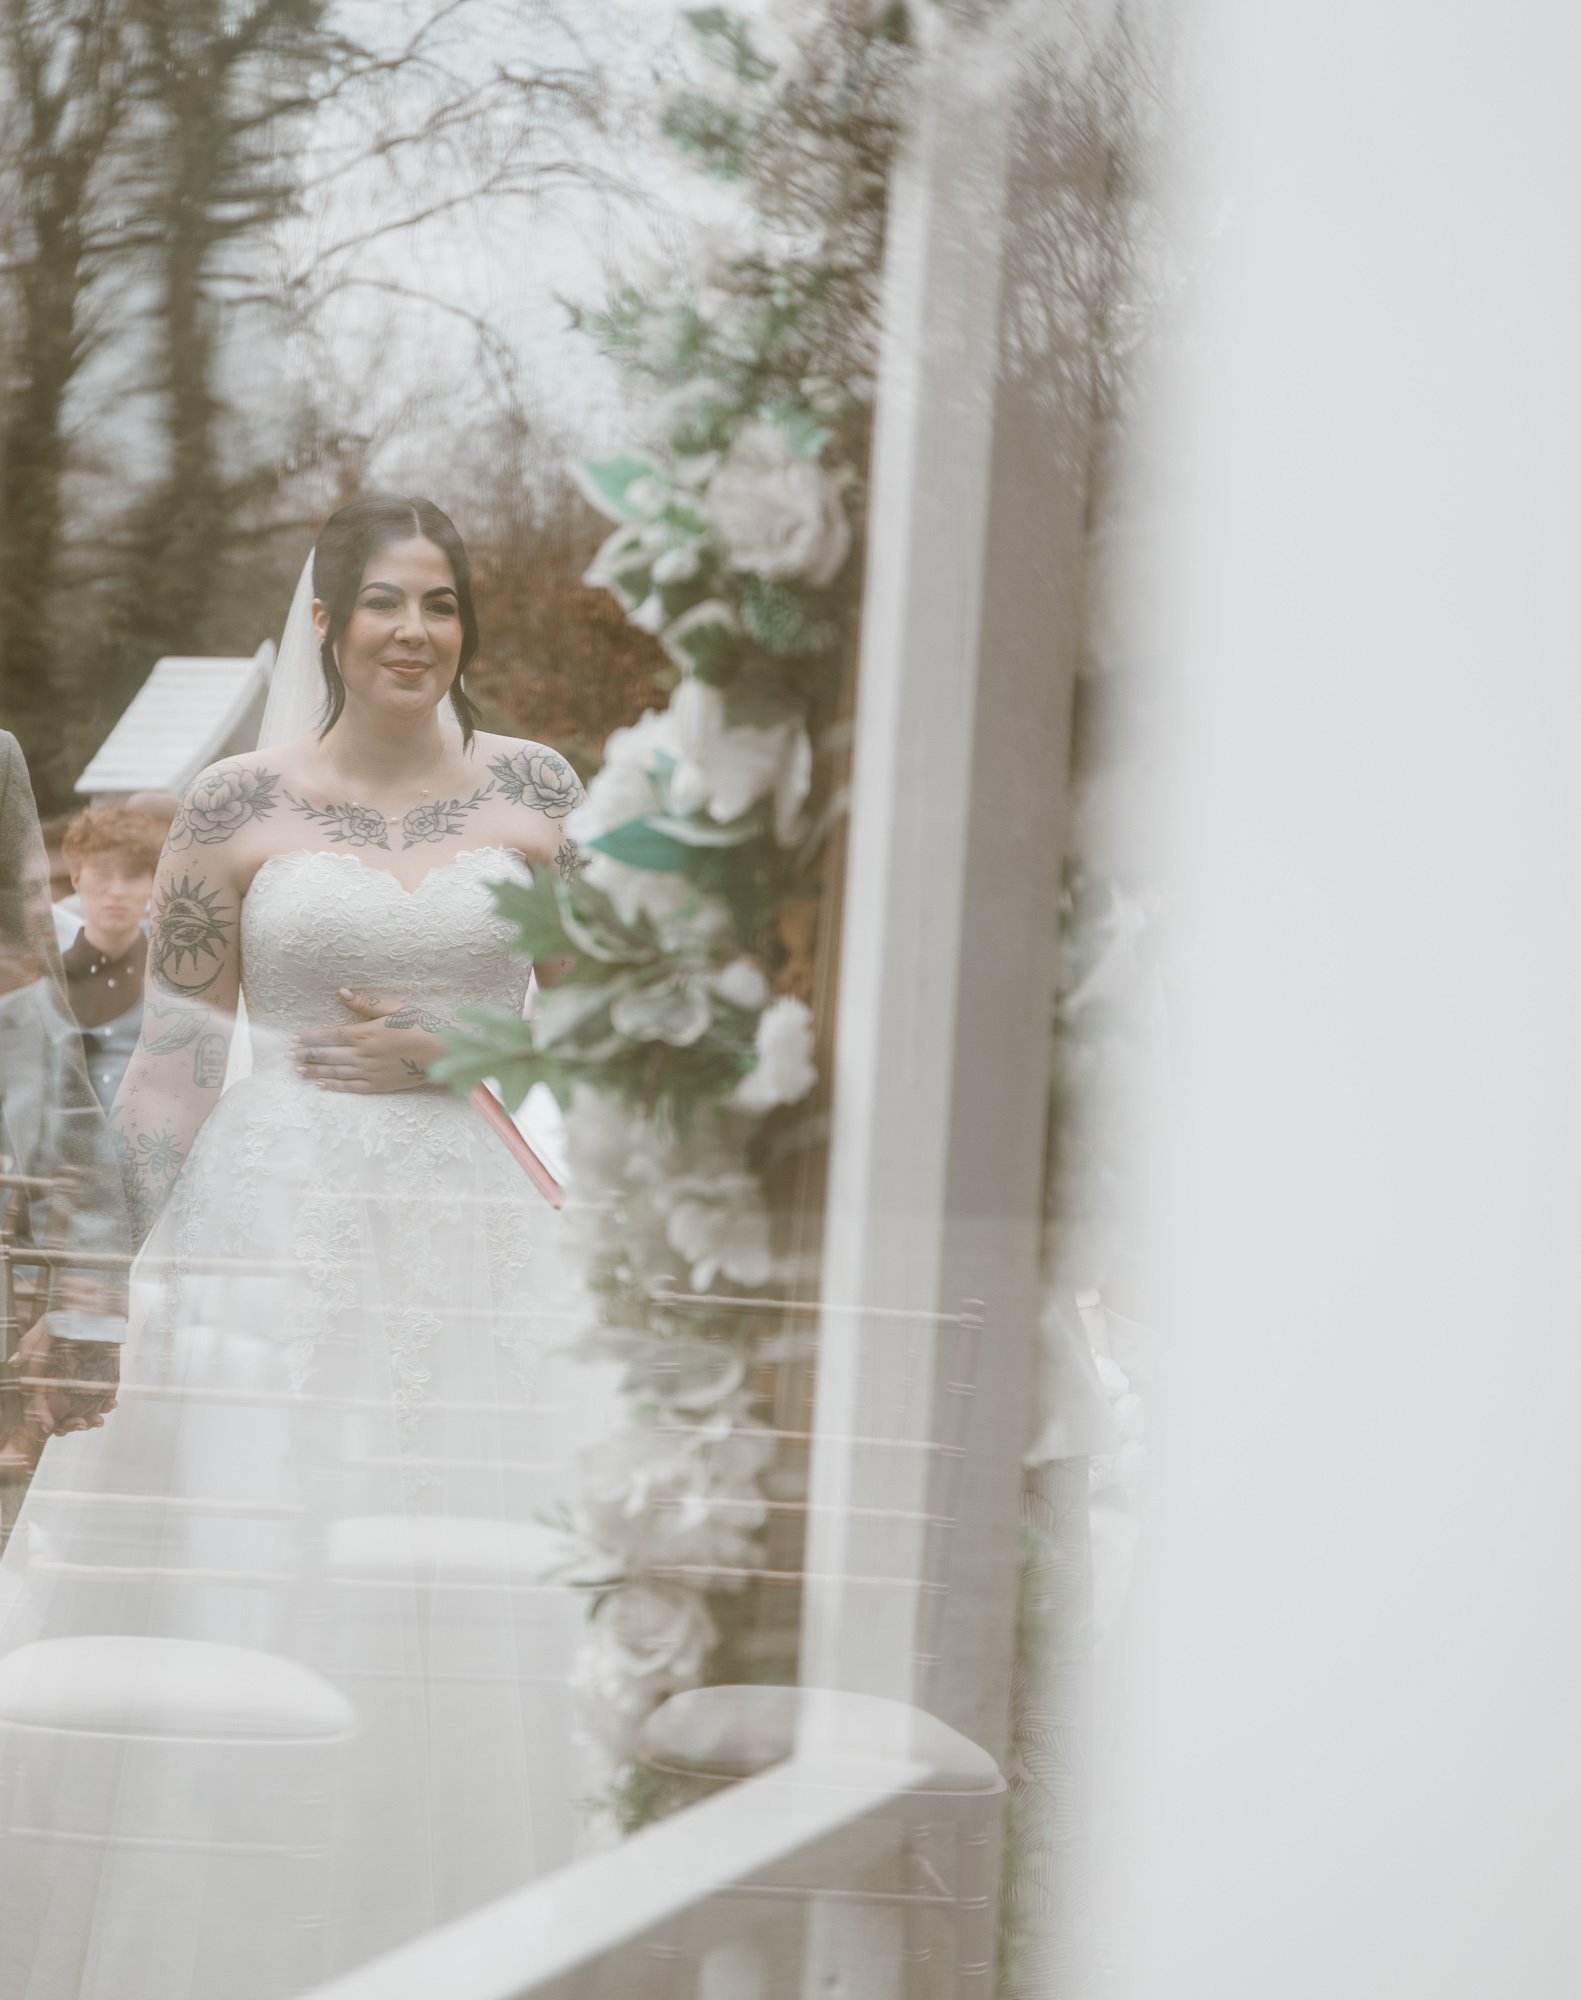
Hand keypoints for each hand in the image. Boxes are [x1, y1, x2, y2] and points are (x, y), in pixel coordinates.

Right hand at [9, 1320, 119, 1440]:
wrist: (90, 1308)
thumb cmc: (62, 1319)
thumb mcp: (44, 1329)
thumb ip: (30, 1345)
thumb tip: (15, 1362)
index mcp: (43, 1380)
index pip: (40, 1404)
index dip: (42, 1417)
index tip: (47, 1427)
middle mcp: (60, 1386)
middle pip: (62, 1415)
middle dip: (70, 1425)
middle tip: (82, 1424)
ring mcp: (80, 1385)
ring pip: (82, 1412)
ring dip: (89, 1420)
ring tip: (98, 1420)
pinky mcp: (100, 1380)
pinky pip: (102, 1399)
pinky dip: (106, 1405)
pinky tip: (111, 1404)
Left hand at [292, 989, 447, 1093]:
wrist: (441, 1052)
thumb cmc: (420, 1025)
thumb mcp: (394, 1008)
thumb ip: (365, 1003)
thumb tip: (341, 993)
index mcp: (364, 1033)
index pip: (329, 1035)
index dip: (311, 1036)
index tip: (295, 1038)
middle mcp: (362, 1054)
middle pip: (327, 1055)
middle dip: (306, 1055)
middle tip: (289, 1056)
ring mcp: (369, 1071)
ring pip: (335, 1072)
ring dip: (315, 1071)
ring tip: (299, 1071)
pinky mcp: (378, 1084)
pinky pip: (351, 1086)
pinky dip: (335, 1086)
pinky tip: (322, 1085)